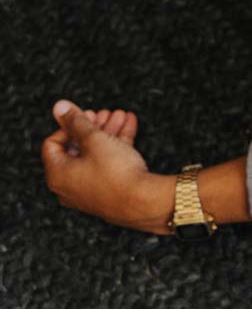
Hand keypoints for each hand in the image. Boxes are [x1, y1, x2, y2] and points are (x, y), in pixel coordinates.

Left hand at [41, 100, 174, 234]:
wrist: (142, 201)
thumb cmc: (114, 173)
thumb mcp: (94, 139)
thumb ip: (77, 121)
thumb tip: (59, 106)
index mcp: (57, 173)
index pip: (52, 144)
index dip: (68, 125)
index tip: (85, 116)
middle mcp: (69, 184)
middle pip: (76, 148)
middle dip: (93, 127)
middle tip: (105, 114)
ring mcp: (89, 189)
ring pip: (95, 155)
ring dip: (108, 133)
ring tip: (121, 116)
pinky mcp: (108, 191)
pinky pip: (108, 165)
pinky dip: (117, 146)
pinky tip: (129, 126)